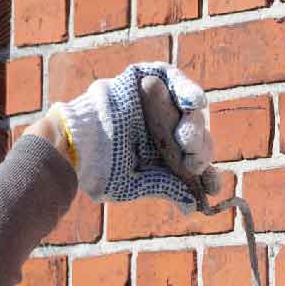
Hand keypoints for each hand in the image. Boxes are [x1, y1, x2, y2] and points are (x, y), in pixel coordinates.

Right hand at [50, 63, 218, 211]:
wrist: (73, 142)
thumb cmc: (98, 168)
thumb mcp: (132, 183)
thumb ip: (164, 187)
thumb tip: (194, 207)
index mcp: (162, 154)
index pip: (193, 160)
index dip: (205, 171)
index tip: (211, 186)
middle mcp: (164, 128)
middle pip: (196, 135)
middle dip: (197, 150)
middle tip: (191, 161)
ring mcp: (158, 103)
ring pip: (190, 110)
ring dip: (193, 124)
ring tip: (185, 138)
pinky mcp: (147, 79)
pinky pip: (174, 79)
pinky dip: (186, 89)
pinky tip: (193, 104)